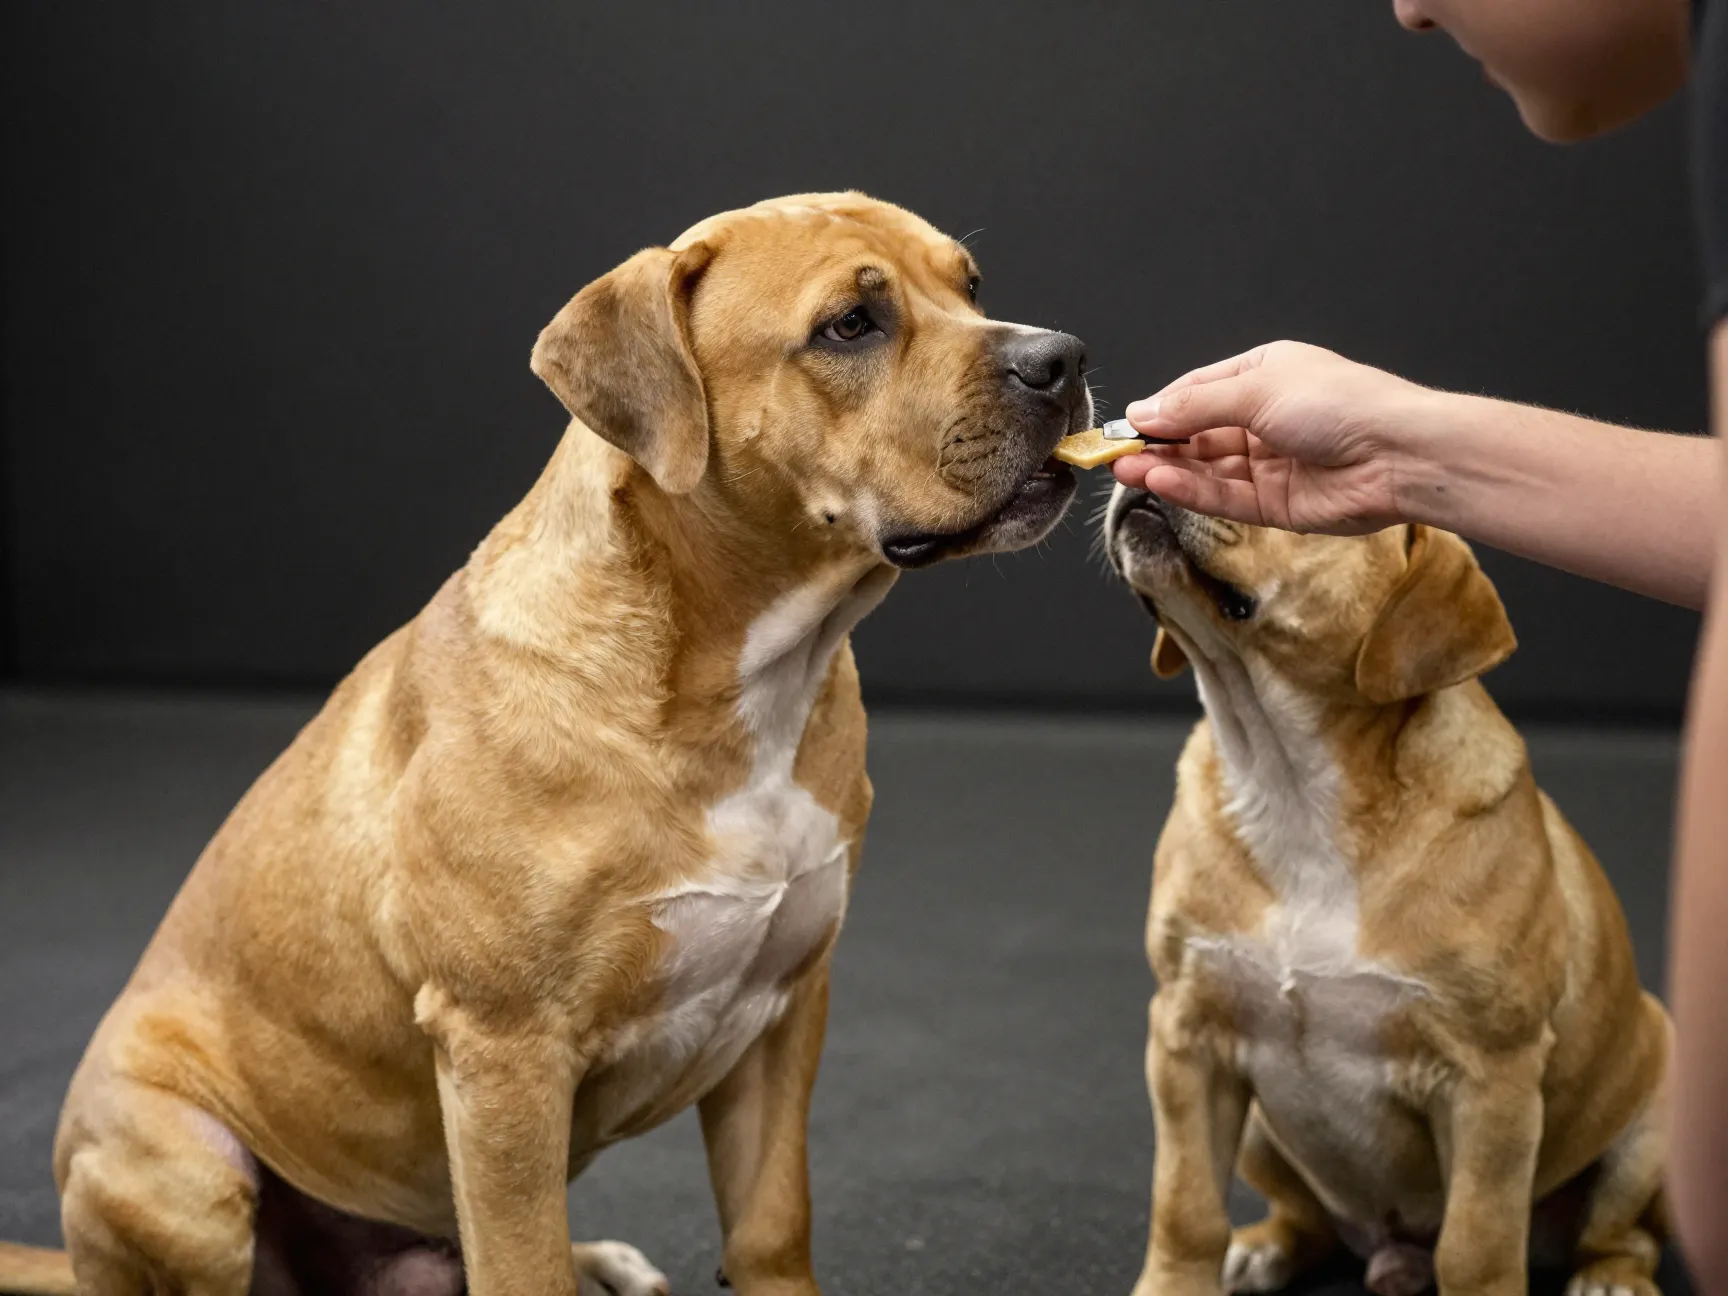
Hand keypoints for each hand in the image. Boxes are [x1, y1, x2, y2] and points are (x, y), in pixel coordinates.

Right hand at [1110, 341, 1435, 534]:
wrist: (1400, 454)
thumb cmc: (1345, 404)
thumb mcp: (1256, 390)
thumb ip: (1193, 406)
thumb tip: (1143, 412)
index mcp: (1264, 376)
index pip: (1196, 392)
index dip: (1159, 410)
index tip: (1123, 425)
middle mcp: (1265, 418)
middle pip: (1196, 433)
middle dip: (1156, 443)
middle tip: (1114, 454)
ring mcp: (1270, 463)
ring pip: (1205, 468)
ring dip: (1165, 470)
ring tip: (1126, 471)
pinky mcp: (1276, 504)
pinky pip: (1223, 496)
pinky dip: (1190, 491)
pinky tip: (1159, 483)